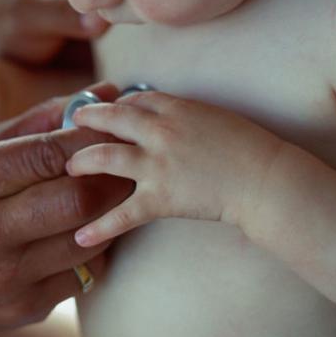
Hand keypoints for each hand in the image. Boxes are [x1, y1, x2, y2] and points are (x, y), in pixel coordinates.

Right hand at [0, 98, 129, 334]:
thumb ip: (27, 127)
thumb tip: (95, 96)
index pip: (46, 154)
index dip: (88, 139)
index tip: (107, 131)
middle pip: (77, 200)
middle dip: (112, 176)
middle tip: (122, 163)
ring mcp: (4, 277)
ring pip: (88, 239)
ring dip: (108, 213)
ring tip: (110, 195)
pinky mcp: (23, 308)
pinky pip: (82, 275)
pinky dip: (92, 250)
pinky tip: (82, 234)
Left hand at [66, 91, 284, 245]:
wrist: (266, 180)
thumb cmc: (250, 149)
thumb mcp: (215, 118)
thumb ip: (185, 115)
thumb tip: (166, 118)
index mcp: (177, 108)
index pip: (135, 99)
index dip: (117, 105)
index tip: (107, 110)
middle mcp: (161, 131)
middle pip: (111, 118)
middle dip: (86, 120)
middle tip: (70, 125)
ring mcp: (158, 164)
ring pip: (104, 157)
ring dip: (81, 162)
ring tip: (69, 169)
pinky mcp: (161, 198)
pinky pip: (122, 214)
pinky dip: (99, 227)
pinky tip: (80, 237)